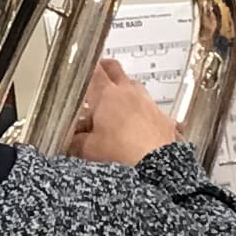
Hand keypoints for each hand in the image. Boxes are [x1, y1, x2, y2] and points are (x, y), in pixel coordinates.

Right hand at [66, 56, 183, 167]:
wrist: (157, 168)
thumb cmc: (123, 155)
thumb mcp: (88, 150)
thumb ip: (75, 141)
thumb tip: (71, 139)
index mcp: (107, 95)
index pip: (93, 70)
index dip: (84, 67)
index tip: (79, 69)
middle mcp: (130, 94)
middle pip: (115, 69)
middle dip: (105, 70)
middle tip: (97, 76)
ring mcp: (149, 104)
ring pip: (135, 87)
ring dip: (124, 92)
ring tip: (114, 107)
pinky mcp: (164, 119)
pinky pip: (151, 108)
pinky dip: (142, 113)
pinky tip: (137, 127)